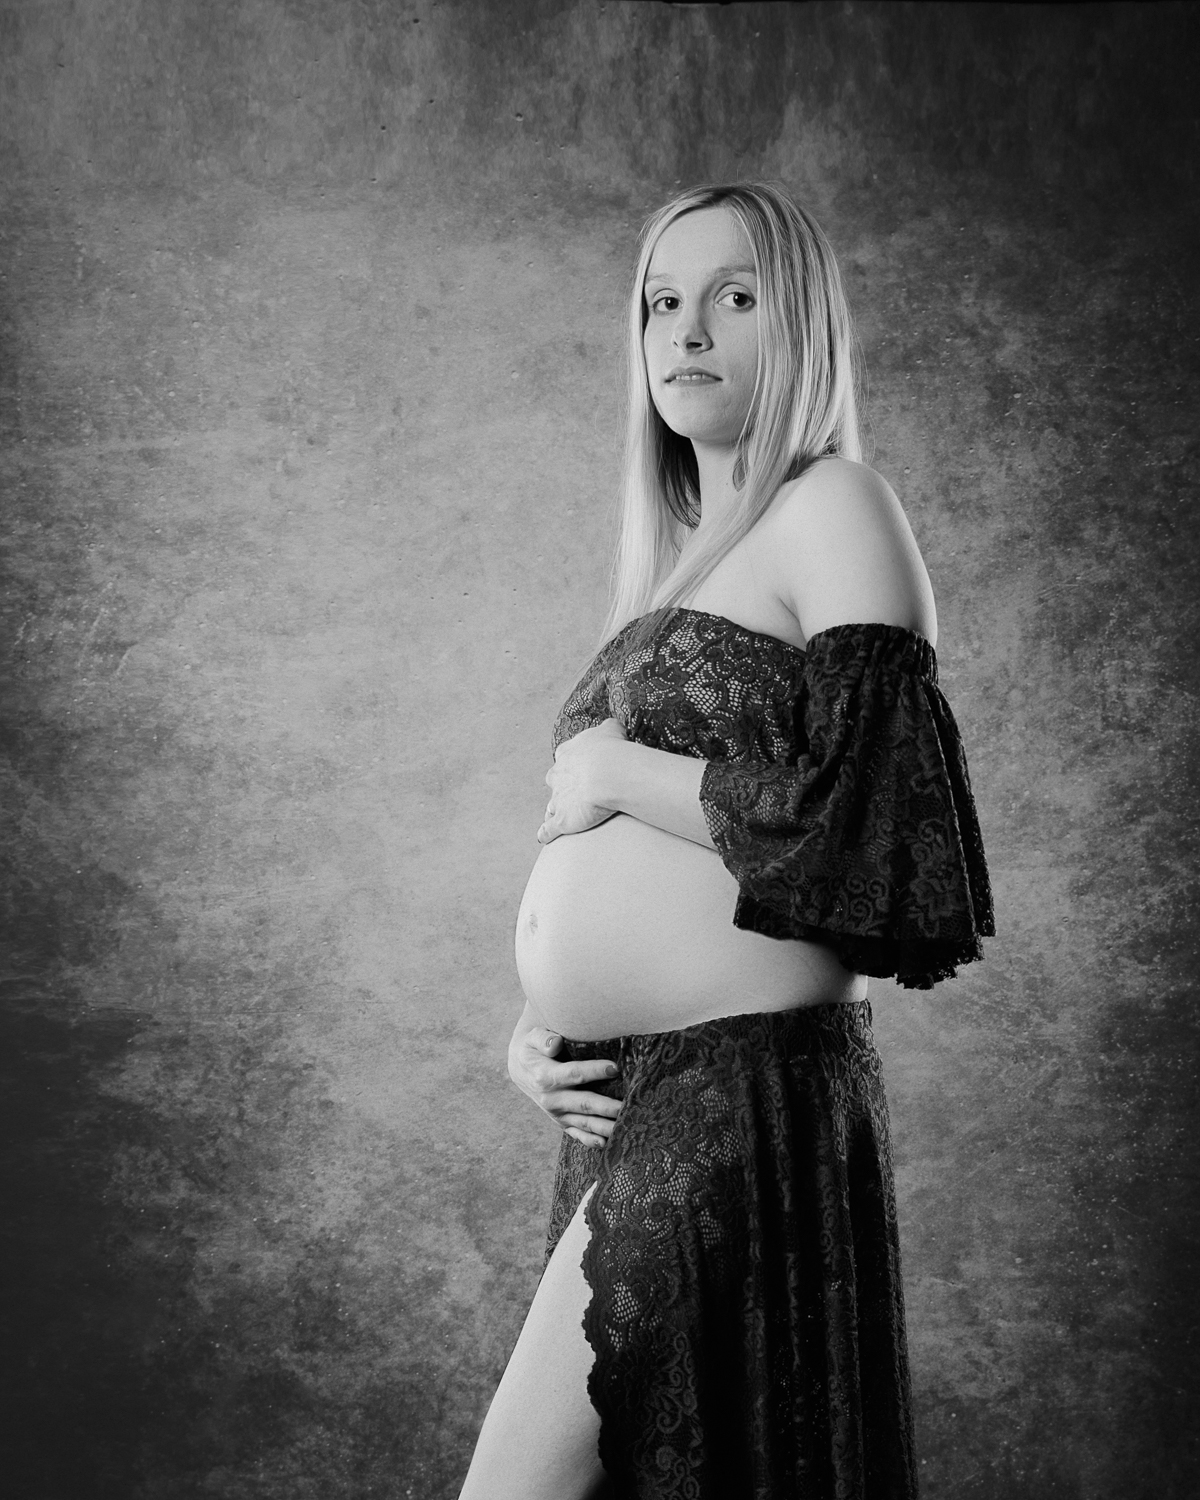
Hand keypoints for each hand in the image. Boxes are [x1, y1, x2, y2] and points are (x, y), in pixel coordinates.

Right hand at [508, 1024, 621, 1148]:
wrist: (521, 1069)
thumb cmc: (532, 1049)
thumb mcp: (532, 1037)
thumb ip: (543, 1038)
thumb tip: (556, 1043)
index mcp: (545, 1076)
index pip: (573, 1073)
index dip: (594, 1071)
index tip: (615, 1068)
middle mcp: (551, 1099)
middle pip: (583, 1103)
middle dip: (606, 1106)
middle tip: (627, 1105)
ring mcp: (557, 1113)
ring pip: (584, 1122)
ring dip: (605, 1126)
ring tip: (625, 1126)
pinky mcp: (562, 1122)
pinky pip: (577, 1134)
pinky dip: (591, 1141)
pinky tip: (606, 1143)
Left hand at [537, 717, 626, 844]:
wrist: (609, 772)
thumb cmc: (612, 749)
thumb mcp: (611, 729)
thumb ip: (609, 728)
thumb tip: (612, 726)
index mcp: (567, 753)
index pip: (565, 758)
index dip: (574, 764)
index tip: (583, 768)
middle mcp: (558, 776)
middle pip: (555, 780)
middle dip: (562, 786)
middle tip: (575, 791)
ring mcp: (558, 799)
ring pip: (551, 805)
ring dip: (555, 810)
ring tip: (562, 816)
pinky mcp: (561, 820)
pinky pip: (548, 830)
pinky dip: (545, 834)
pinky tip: (544, 838)